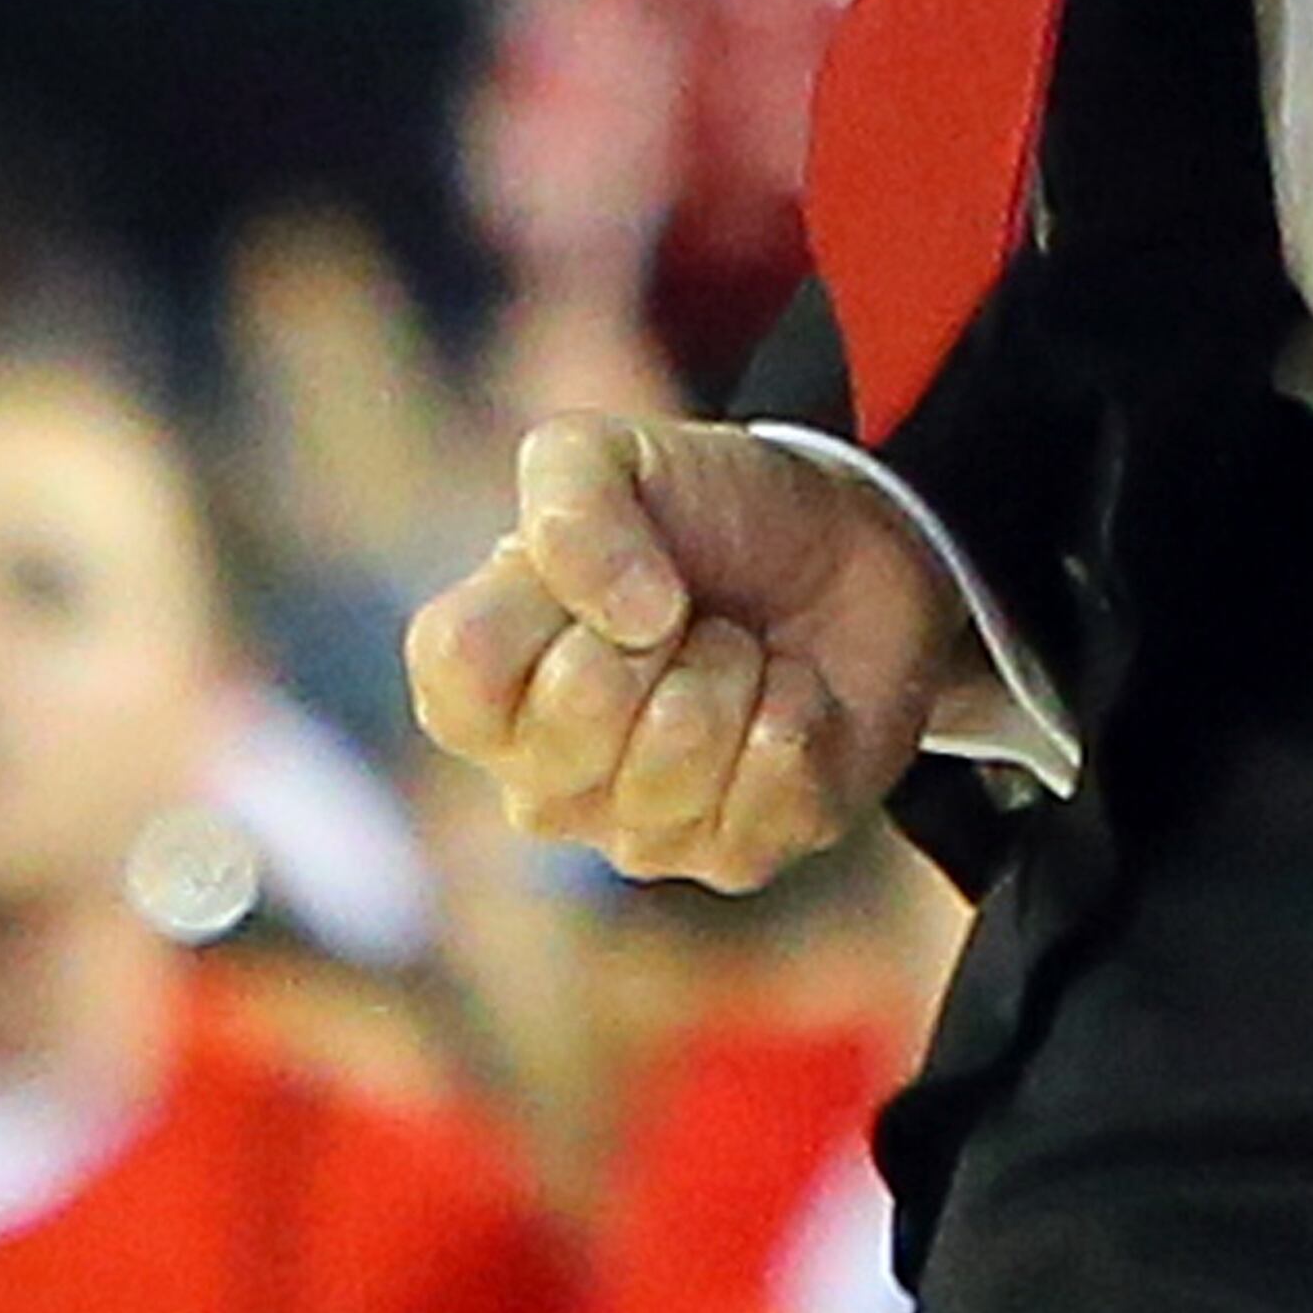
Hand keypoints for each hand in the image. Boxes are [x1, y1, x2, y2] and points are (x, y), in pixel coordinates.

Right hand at [404, 417, 965, 890]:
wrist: (851, 549)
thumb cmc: (707, 510)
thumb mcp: (618, 454)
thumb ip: (570, 499)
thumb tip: (625, 618)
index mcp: (485, 682)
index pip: (462, 665)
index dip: (558, 596)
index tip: (622, 566)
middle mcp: (540, 776)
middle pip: (577, 712)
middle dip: (664, 628)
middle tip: (687, 607)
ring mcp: (633, 829)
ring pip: (680, 751)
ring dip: (738, 667)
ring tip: (738, 650)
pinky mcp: (733, 857)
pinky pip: (768, 793)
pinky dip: (802, 714)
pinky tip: (791, 698)